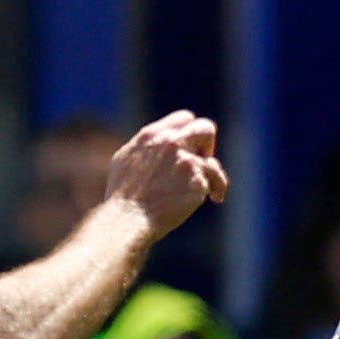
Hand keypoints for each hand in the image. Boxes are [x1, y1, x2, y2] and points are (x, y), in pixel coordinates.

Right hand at [104, 111, 229, 238]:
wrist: (128, 219)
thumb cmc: (121, 197)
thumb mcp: (125, 160)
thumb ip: (145, 147)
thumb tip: (156, 146)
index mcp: (152, 135)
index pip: (184, 119)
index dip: (190, 133)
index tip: (189, 149)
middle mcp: (171, 143)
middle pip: (205, 129)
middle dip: (207, 144)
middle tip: (201, 162)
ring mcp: (186, 161)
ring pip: (213, 161)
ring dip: (213, 173)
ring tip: (211, 188)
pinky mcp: (197, 181)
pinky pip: (216, 180)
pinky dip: (218, 188)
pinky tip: (215, 197)